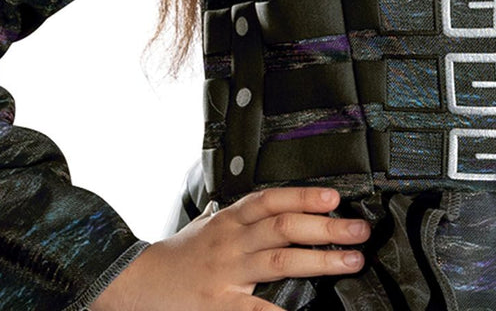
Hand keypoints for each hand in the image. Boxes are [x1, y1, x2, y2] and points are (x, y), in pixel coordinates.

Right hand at [89, 187, 369, 310]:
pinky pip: (259, 309)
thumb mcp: (210, 225)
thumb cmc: (180, 255)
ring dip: (321, 260)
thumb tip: (282, 208)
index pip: (271, 199)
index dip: (304, 196)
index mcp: (230, 219)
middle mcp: (232, 241)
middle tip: (359, 230)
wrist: (137, 282)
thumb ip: (243, 218)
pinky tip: (309, 310)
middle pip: (284, 227)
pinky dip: (285, 310)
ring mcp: (227, 273)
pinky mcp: (221, 305)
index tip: (335, 197)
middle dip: (326, 227)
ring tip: (351, 261)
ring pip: (280, 260)